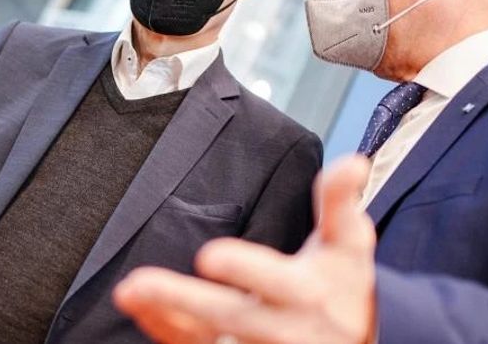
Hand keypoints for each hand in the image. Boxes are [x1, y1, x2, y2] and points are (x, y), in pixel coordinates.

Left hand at [114, 155, 376, 343]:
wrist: (358, 339)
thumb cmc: (345, 282)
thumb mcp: (351, 242)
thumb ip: (340, 200)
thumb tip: (354, 162)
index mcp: (306, 291)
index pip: (273, 282)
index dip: (244, 269)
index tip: (208, 256)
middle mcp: (280, 327)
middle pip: (227, 315)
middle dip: (183, 300)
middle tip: (139, 283)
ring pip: (206, 338)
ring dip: (165, 317)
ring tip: (129, 291)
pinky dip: (167, 328)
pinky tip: (141, 307)